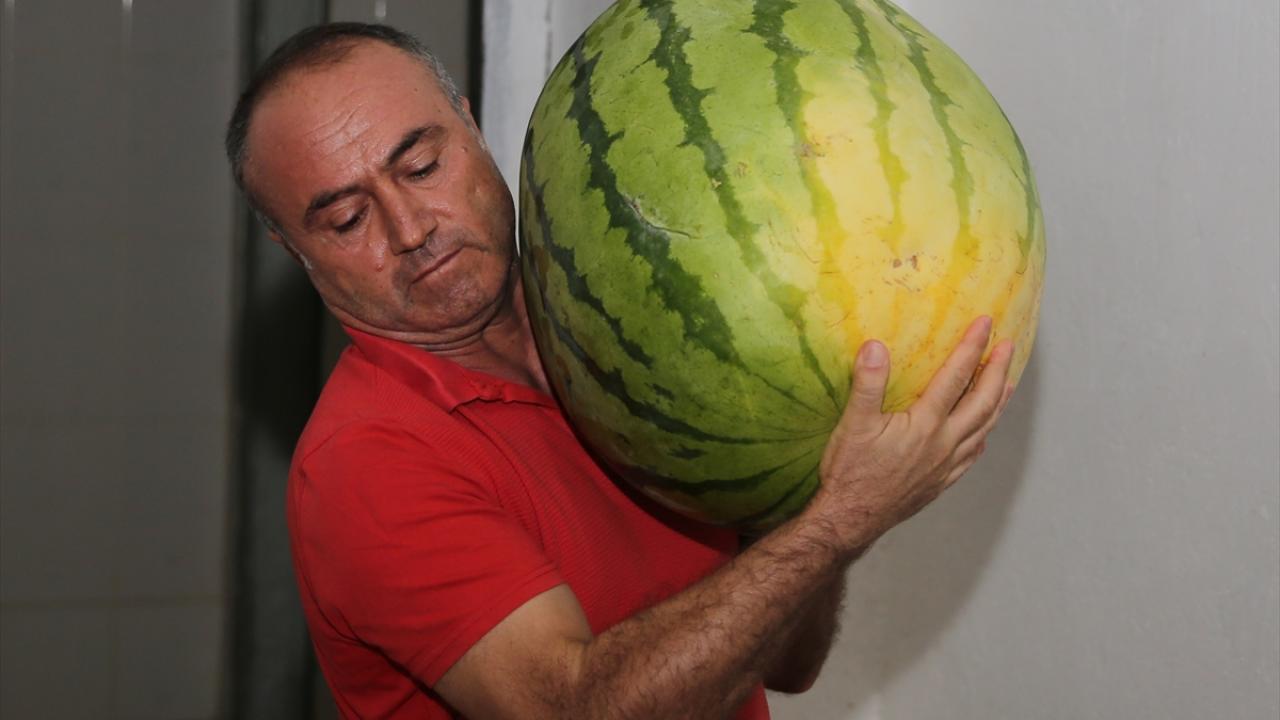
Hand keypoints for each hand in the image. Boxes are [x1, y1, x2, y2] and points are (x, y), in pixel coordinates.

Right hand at [807, 317, 1015, 551]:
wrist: (851, 518)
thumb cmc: (850, 471)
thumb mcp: (853, 424)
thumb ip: (868, 383)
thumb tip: (877, 346)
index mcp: (925, 424)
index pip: (956, 377)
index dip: (972, 347)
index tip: (986, 323)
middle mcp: (944, 444)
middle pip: (982, 402)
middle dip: (997, 371)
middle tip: (1009, 346)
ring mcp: (946, 465)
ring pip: (984, 428)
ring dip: (998, 402)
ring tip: (1008, 383)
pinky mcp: (941, 482)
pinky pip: (973, 455)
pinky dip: (984, 437)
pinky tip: (984, 433)